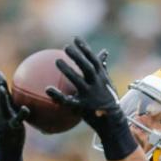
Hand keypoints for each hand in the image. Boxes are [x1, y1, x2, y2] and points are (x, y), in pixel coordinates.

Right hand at [0, 66, 28, 154]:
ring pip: (2, 106)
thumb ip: (1, 96)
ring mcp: (5, 118)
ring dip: (1, 97)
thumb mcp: (2, 110)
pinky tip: (26, 108)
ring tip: (1, 88)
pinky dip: (22, 114)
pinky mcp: (15, 126)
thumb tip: (1, 84)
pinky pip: (18, 119)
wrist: (7, 148)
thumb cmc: (5, 126)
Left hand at [48, 38, 137, 160]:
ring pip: (78, 81)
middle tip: (66, 47)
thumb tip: (104, 53)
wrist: (112, 122)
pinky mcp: (83, 107)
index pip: (94, 60)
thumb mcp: (108, 82)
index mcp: (102, 78)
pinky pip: (68, 101)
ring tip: (57, 61)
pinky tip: (47, 89)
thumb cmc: (108, 100)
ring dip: (68, 70)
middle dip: (78, 56)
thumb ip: (103, 68)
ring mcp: (90, 96)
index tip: (76, 39)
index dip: (85, 48)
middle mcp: (97, 85)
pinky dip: (58, 95)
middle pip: (87, 67)